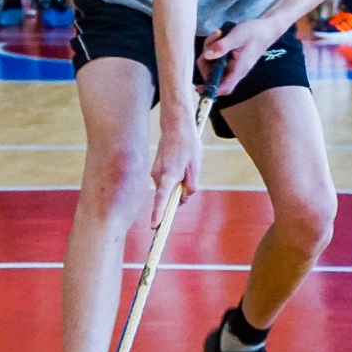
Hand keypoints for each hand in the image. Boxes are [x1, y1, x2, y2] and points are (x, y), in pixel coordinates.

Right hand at [148, 112, 203, 227]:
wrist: (175, 126)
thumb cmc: (188, 145)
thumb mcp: (195, 166)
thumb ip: (191, 185)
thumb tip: (184, 199)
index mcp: (170, 175)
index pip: (162, 198)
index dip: (158, 213)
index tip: (155, 226)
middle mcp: (158, 175)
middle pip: (167, 196)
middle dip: (178, 196)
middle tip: (189, 179)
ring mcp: (155, 172)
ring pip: (167, 189)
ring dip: (177, 185)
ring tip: (186, 166)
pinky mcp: (155, 170)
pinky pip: (165, 182)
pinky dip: (173, 180)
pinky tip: (180, 165)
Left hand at [198, 19, 276, 97]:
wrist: (264, 29)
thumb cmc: (254, 33)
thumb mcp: (238, 36)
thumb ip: (223, 46)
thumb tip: (207, 55)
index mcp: (239, 69)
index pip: (224, 87)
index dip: (211, 90)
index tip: (198, 87)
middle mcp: (234, 71)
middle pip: (212, 76)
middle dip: (205, 59)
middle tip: (212, 40)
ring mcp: (230, 66)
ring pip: (211, 65)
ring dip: (208, 50)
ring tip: (217, 35)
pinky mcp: (227, 60)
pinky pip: (214, 59)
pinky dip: (212, 48)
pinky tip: (218, 36)